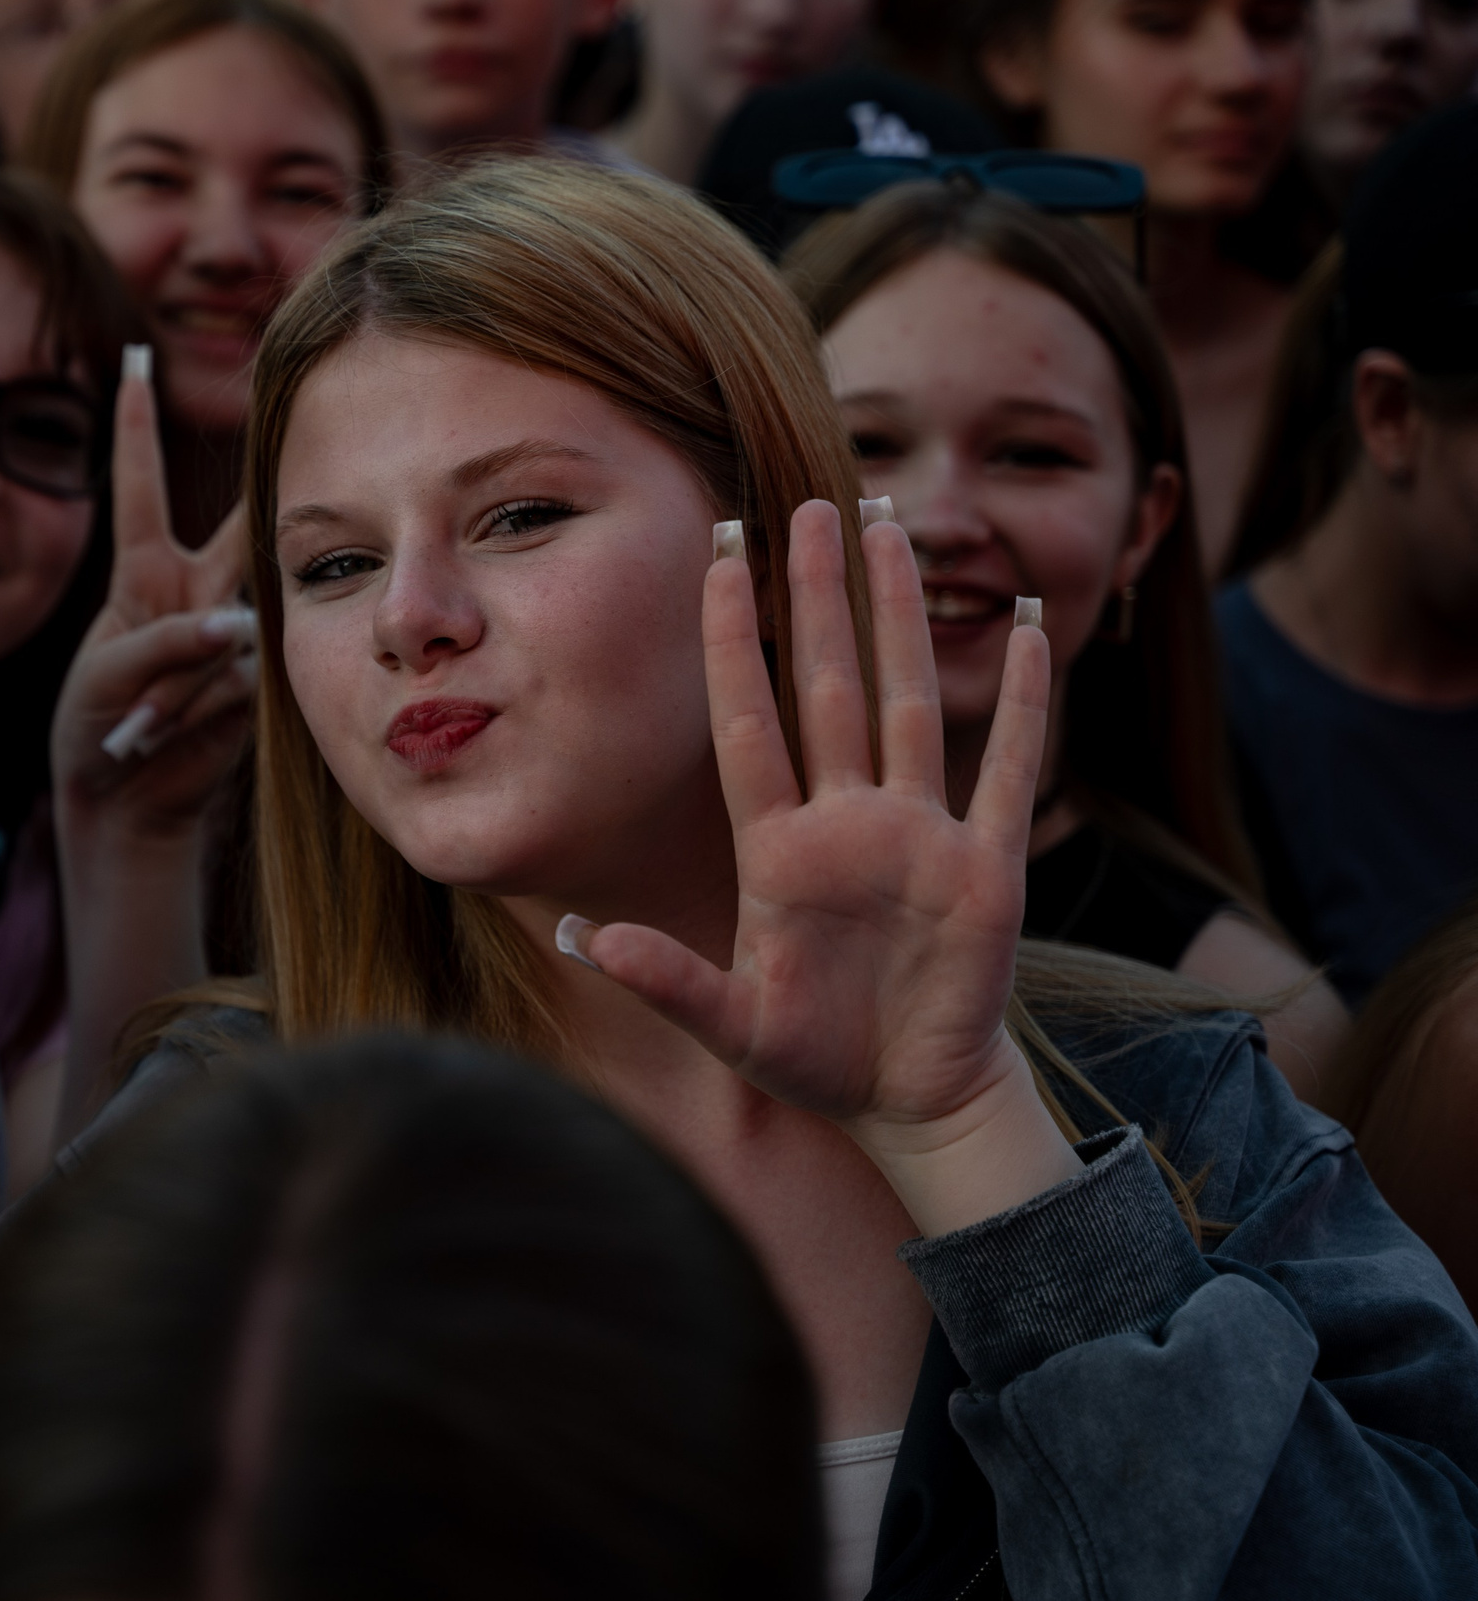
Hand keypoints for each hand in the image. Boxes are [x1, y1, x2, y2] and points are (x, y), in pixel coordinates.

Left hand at [52, 349, 254, 837]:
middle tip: (297, 427)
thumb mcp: (106, 675)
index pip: (142, 482)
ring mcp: (233, 633)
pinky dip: (199, 709)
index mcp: (144, 571)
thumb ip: (166, 643)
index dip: (136, 423)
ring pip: (232, 622)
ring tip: (142, 725)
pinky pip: (239, 678)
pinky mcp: (255, 682)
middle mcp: (196, 589)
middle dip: (261, 485)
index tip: (133, 358)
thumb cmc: (97, 725)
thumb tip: (236, 630)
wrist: (127, 802)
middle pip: (236, 523)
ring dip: (181, 678)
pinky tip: (172, 736)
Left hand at [565, 503, 1080, 1233]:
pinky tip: (1027, 630)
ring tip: (891, 529)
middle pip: (828, 683)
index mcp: (777, 852)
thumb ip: (664, 980)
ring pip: (908, 701)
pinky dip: (1021, 703)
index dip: (733, 639)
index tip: (717, 557)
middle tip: (810, 502)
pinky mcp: (987, 869)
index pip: (748, 720)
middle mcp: (846, 824)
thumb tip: (579, 936)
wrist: (909, 1104)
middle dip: (818, 594)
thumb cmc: (814, 1060)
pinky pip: (1007, 770)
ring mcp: (919, 837)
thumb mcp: (732, 1027)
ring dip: (902, 616)